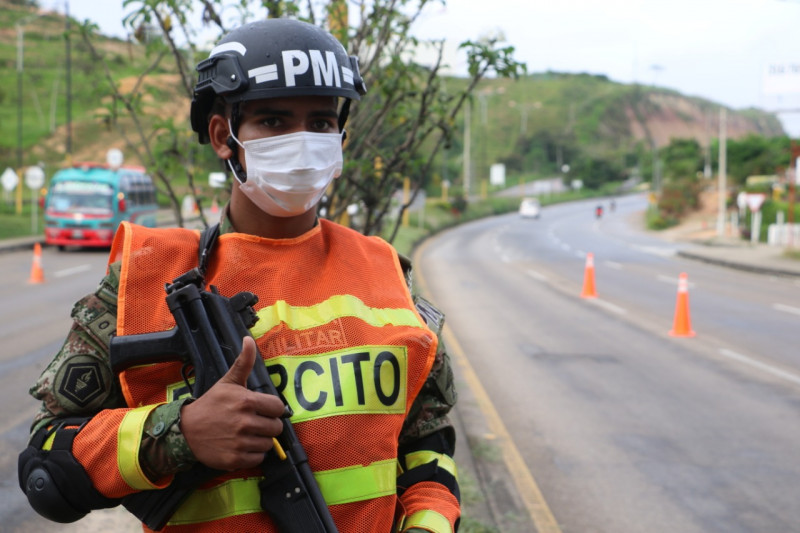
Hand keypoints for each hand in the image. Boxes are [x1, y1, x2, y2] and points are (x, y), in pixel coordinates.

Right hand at [180, 336, 285, 470]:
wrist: (186, 430)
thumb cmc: (211, 405)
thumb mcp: (228, 382)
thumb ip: (243, 362)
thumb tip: (249, 339)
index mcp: (247, 401)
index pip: (278, 408)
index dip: (272, 409)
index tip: (262, 410)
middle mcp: (245, 422)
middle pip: (276, 427)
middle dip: (267, 425)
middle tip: (253, 422)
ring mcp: (240, 442)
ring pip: (268, 444)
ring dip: (260, 440)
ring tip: (246, 434)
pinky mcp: (235, 459)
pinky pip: (258, 459)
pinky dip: (253, 454)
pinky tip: (241, 446)